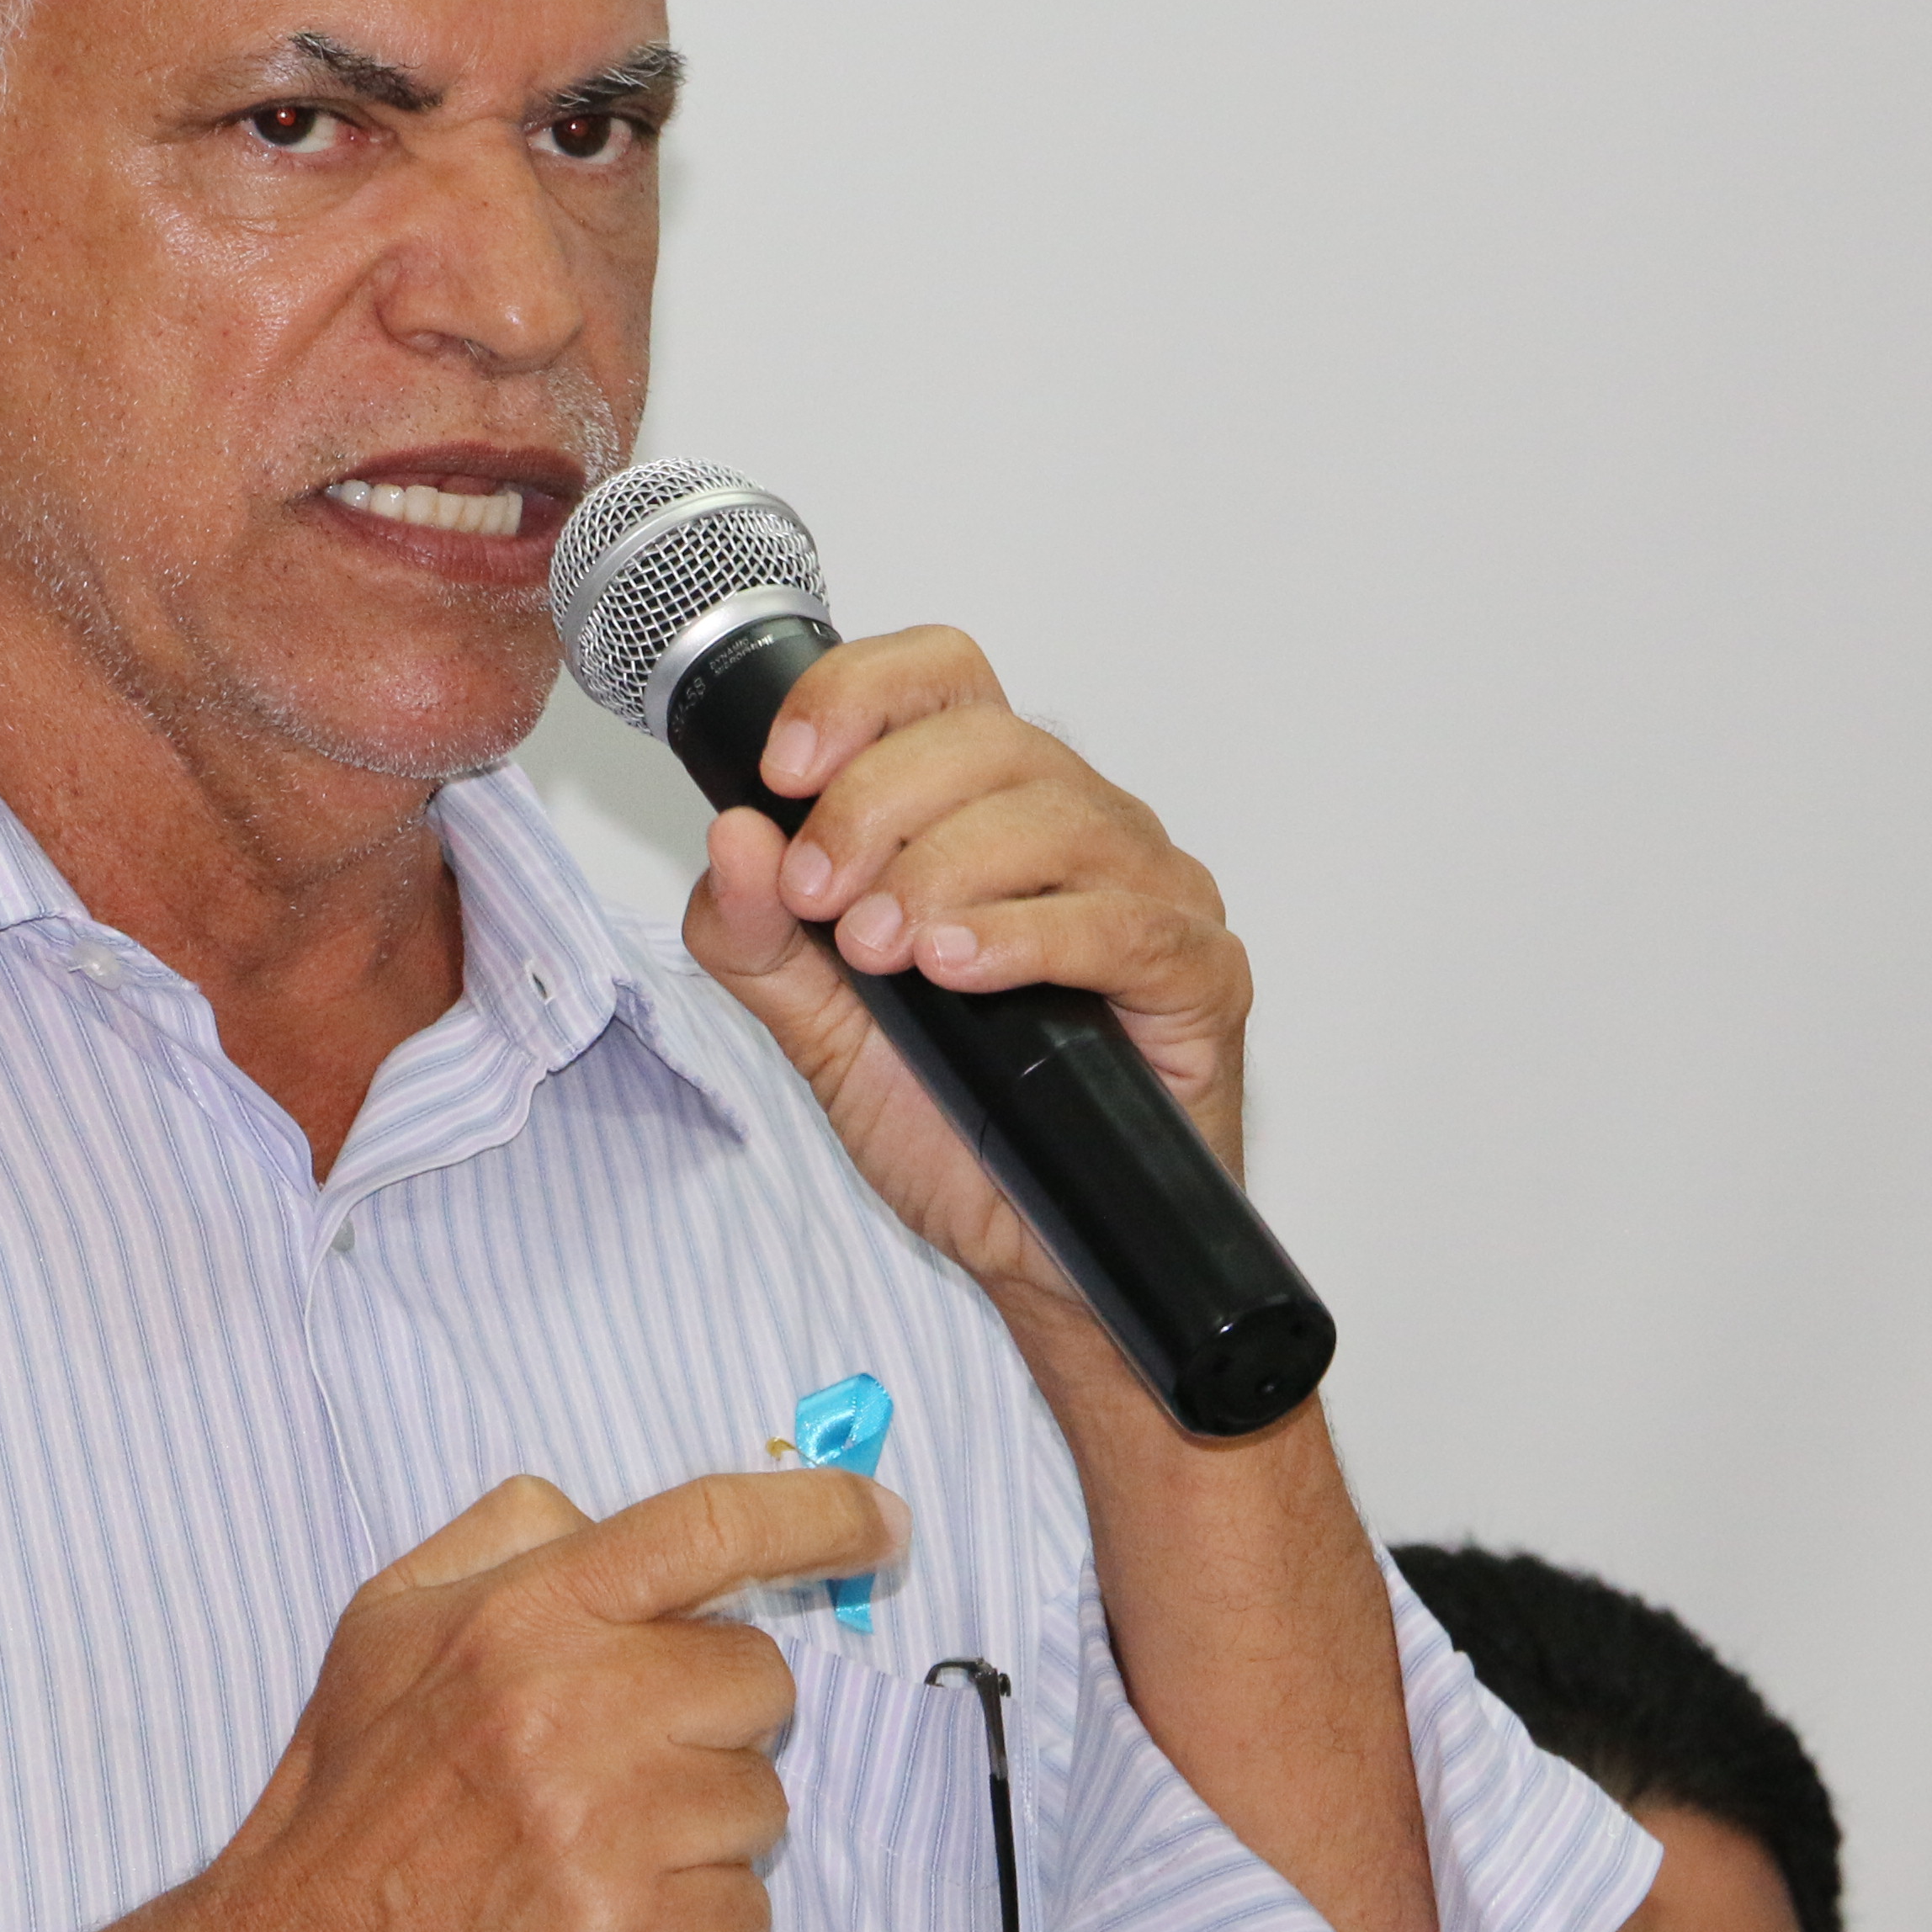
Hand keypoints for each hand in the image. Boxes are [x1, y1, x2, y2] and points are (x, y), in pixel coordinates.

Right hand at [0, 1467, 902, 1931]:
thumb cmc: (352, 1798)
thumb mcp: (387, 1621)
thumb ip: (507, 1540)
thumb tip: (610, 1513)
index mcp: (523, 1616)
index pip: (711, 1528)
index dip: (819, 1514)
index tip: (882, 1520)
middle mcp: (575, 1711)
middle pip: (759, 1676)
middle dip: (708, 1713)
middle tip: (614, 1756)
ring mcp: (610, 1836)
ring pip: (763, 1802)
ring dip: (700, 1825)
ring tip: (590, 1847)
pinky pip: (750, 1911)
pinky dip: (696, 1922)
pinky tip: (605, 1917)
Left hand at [681, 626, 1250, 1313]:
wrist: (1038, 1254)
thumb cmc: (954, 1126)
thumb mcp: (819, 1030)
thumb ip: (759, 937)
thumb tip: (730, 837)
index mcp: (986, 806)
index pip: (938, 678)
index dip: (858, 697)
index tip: (784, 769)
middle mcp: (1078, 825)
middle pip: (986, 738)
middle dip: (874, 807)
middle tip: (819, 899)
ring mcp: (1151, 890)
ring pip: (1054, 817)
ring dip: (942, 873)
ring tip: (883, 952)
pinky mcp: (1201, 971)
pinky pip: (1123, 920)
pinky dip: (1026, 935)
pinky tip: (959, 969)